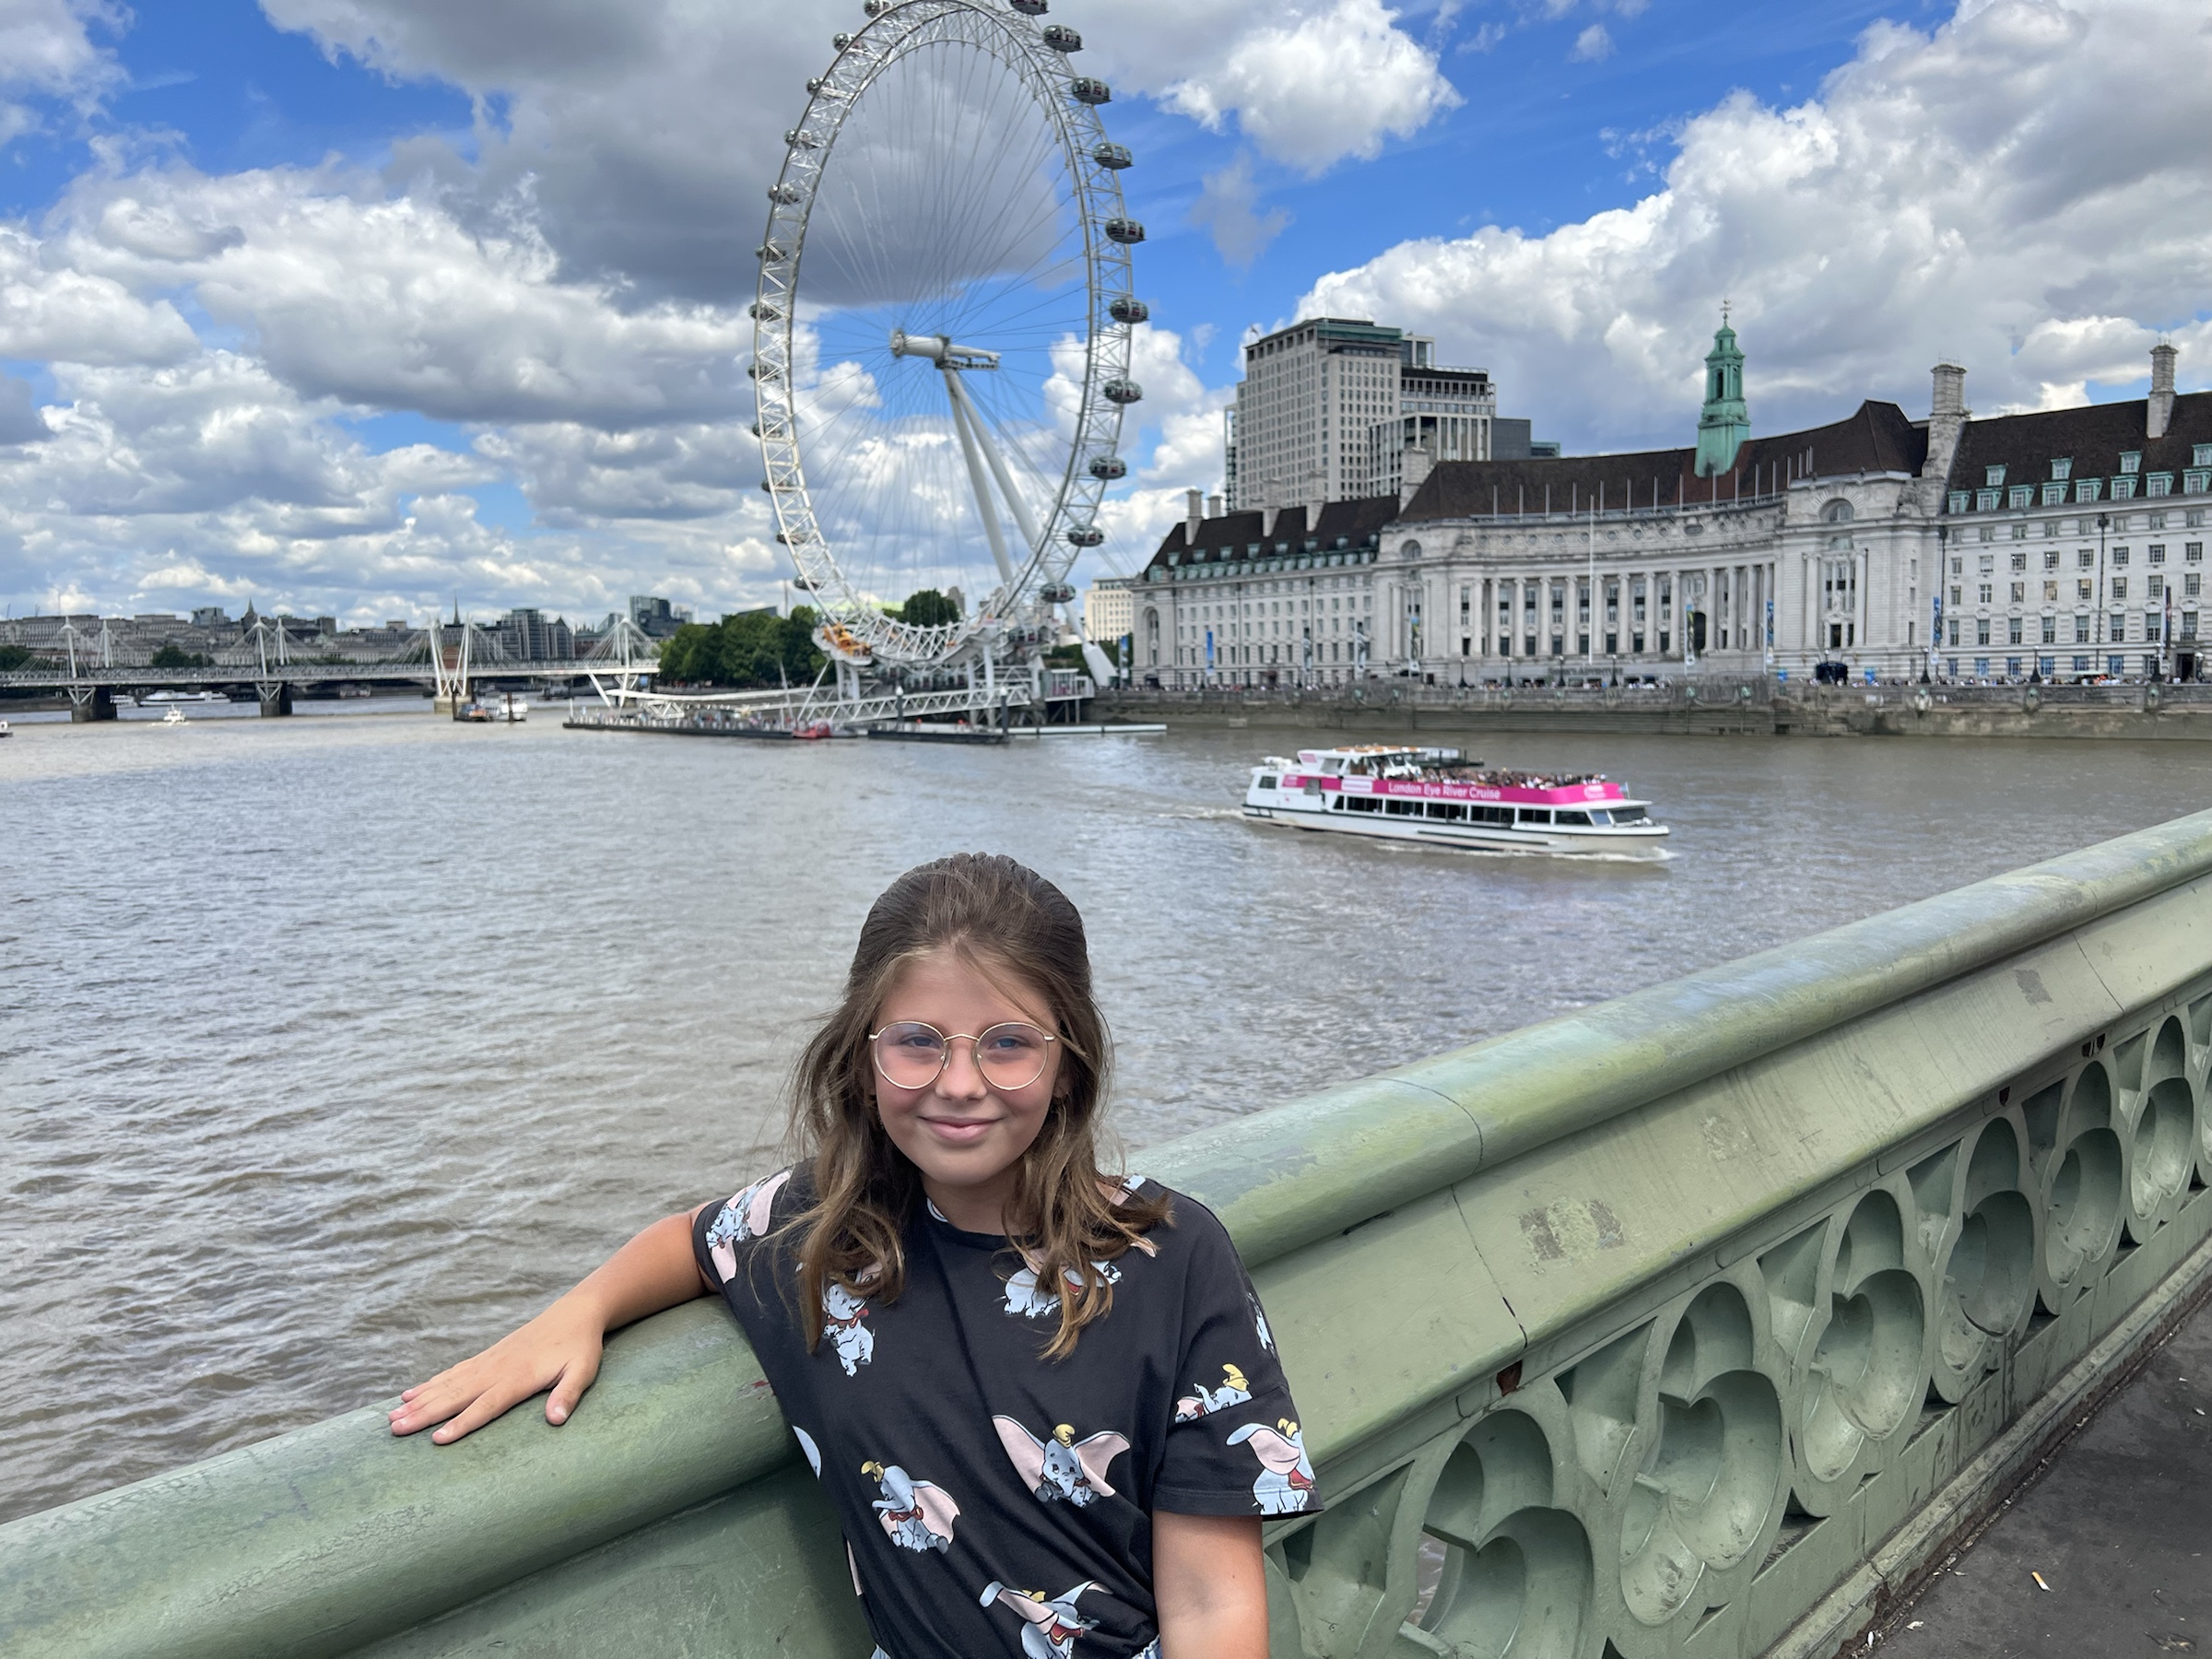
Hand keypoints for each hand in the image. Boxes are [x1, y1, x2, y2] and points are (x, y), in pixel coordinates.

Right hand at [388, 1295, 606, 1444]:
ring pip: (447, 1384)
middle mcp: (496, 1370)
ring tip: (391, 1415)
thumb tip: (556, 1420)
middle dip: (424, 1414)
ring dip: (419, 1400)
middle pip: (455, 1396)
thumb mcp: (583, 1371)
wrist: (574, 1313)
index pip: (485, 1406)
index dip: (461, 1423)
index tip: (436, 1439)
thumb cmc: (581, 1347)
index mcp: (518, 1378)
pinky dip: (430, 1383)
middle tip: (393, 1429)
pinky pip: (452, 1372)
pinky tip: (411, 1392)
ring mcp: (488, 1362)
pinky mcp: (486, 1357)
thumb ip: (568, 1395)